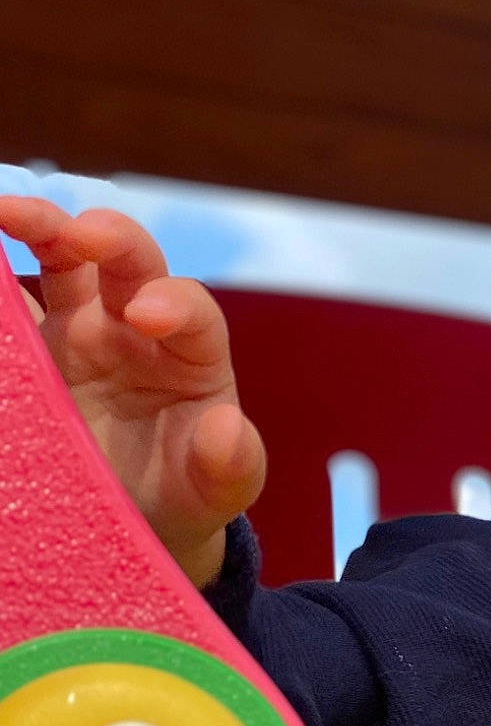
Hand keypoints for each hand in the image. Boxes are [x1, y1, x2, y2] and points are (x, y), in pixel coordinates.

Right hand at [0, 197, 265, 586]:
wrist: (134, 514)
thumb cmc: (185, 491)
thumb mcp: (217, 491)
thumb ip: (233, 463)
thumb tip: (228, 426)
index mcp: (192, 351)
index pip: (191, 308)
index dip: (172, 301)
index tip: (147, 316)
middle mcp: (136, 324)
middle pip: (128, 259)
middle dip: (107, 234)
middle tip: (77, 233)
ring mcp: (80, 329)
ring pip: (62, 260)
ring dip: (38, 226)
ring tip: (4, 211)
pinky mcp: (34, 347)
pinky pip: (12, 305)